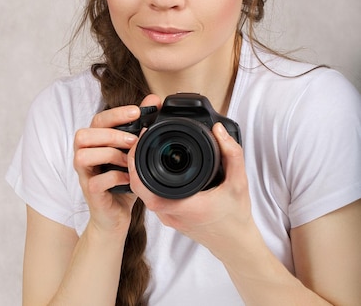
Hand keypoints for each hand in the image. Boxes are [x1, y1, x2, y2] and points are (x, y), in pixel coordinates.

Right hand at [73, 95, 161, 234]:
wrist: (115, 216)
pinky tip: (129, 179)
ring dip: (108, 155)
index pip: (97, 119)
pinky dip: (115, 178)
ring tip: (128, 161)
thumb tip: (153, 100)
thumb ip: (140, 125)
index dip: (115, 113)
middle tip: (132, 140)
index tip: (137, 111)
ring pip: (82, 156)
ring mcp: (84, 174)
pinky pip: (95, 181)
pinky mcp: (90, 192)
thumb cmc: (123, 180)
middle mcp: (83, 154)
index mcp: (94, 142)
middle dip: (110, 135)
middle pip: (82, 134)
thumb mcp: (134, 151)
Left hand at [127, 121, 254, 258]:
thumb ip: (232, 153)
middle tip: (142, 139)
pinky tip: (156, 166)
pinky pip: (151, 196)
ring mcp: (167, 217)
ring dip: (140, 170)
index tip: (141, 139)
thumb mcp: (239, 182)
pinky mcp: (169, 217)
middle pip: (138, 185)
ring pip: (143, 191)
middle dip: (135, 160)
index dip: (135, 160)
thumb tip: (218, 130)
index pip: (143, 183)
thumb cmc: (236, 217)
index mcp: (182, 205)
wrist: (236, 244)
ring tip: (147, 148)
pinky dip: (149, 180)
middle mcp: (169, 213)